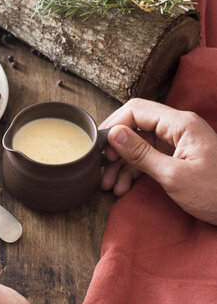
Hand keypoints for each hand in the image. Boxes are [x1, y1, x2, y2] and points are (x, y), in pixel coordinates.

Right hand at [100, 98, 216, 224]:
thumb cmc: (216, 194)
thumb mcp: (173, 176)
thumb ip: (140, 153)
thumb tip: (113, 134)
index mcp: (180, 124)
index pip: (136, 110)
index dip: (113, 125)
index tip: (98, 146)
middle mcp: (178, 128)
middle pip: (135, 127)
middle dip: (115, 148)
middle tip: (101, 167)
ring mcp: (178, 143)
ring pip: (138, 145)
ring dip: (121, 164)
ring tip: (108, 185)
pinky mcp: (178, 157)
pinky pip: (148, 157)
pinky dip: (134, 171)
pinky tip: (123, 187)